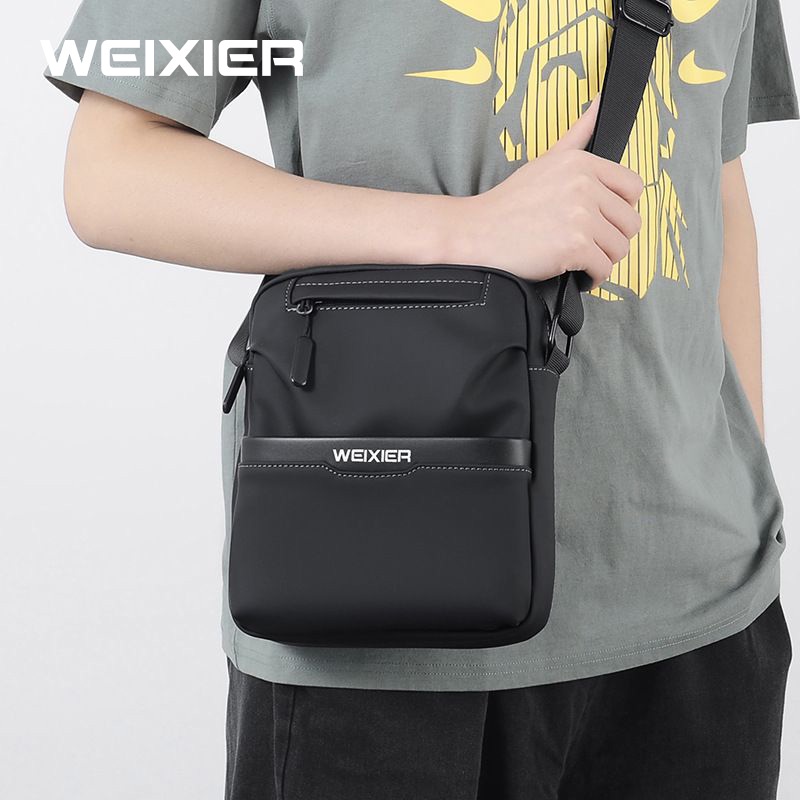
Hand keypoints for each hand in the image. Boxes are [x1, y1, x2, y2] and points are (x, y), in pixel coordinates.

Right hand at [452, 97, 643, 287]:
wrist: (476, 234)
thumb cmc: (507, 205)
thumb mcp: (545, 160)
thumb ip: (577, 134)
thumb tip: (600, 102)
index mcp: (582, 163)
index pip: (633, 188)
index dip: (620, 210)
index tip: (601, 222)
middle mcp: (585, 186)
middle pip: (630, 222)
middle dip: (611, 239)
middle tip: (586, 245)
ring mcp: (581, 216)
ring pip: (620, 248)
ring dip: (603, 260)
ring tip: (578, 260)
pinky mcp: (574, 246)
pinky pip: (604, 268)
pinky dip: (593, 278)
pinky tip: (575, 274)